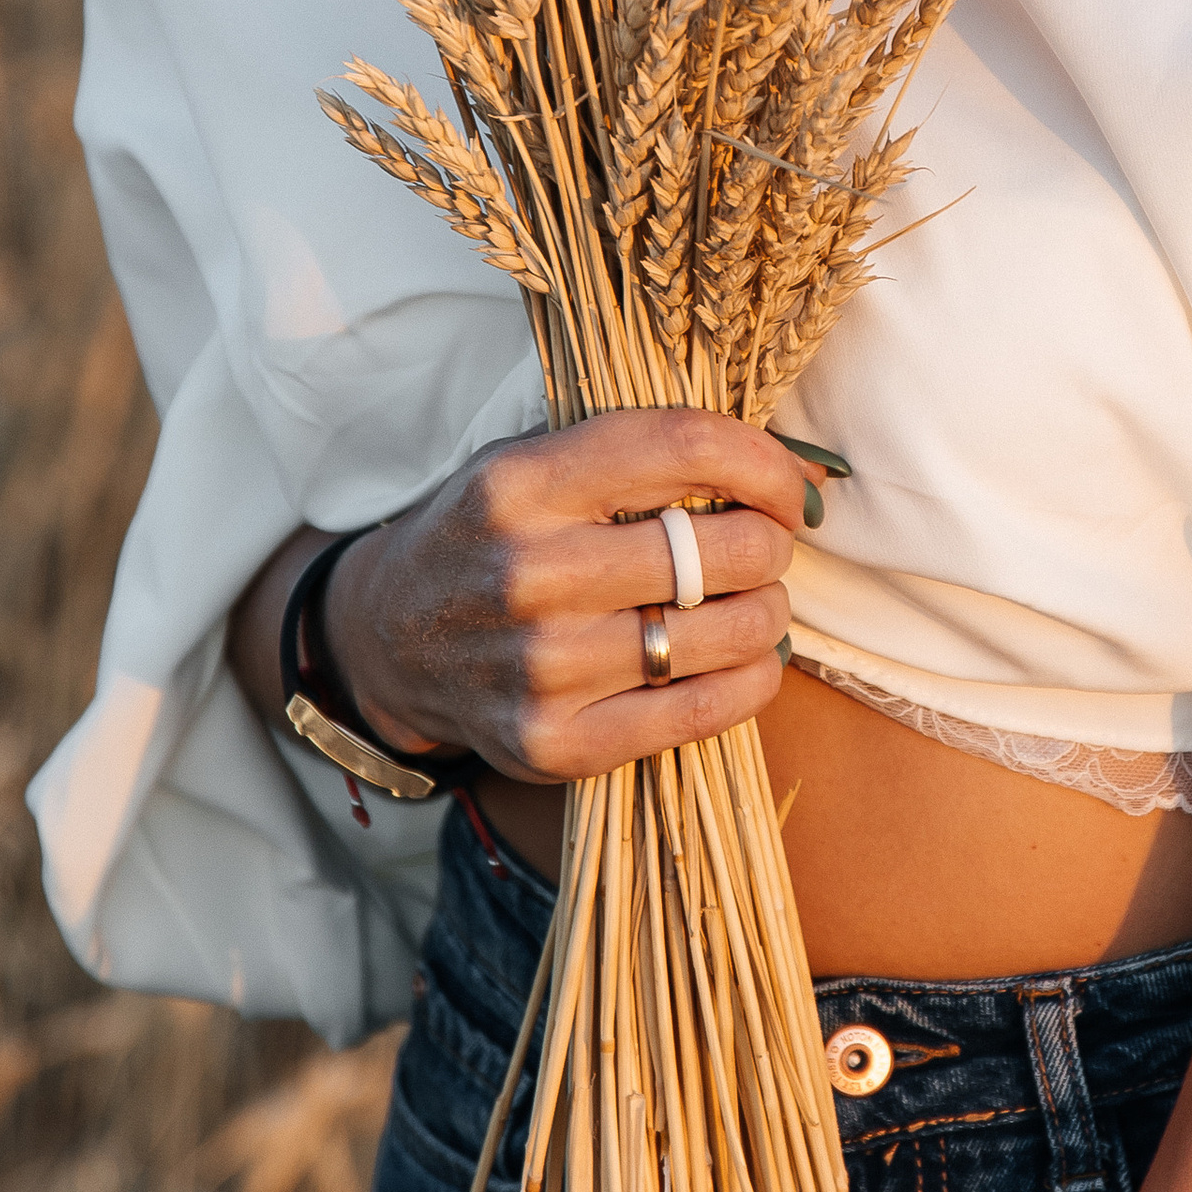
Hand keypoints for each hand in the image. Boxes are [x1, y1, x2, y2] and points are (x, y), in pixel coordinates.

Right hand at [320, 407, 811, 782]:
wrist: (386, 643)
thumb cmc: (489, 538)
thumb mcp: (534, 464)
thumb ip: (646, 455)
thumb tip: (805, 474)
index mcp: (522, 485)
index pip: (686, 448)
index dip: (765, 464)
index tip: (786, 488)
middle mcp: (529, 574)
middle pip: (724, 547)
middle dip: (769, 543)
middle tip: (760, 548)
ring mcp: (542, 667)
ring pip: (729, 631)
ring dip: (768, 613)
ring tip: (752, 604)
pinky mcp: (555, 743)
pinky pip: (703, 710)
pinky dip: (751, 681)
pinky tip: (748, 661)